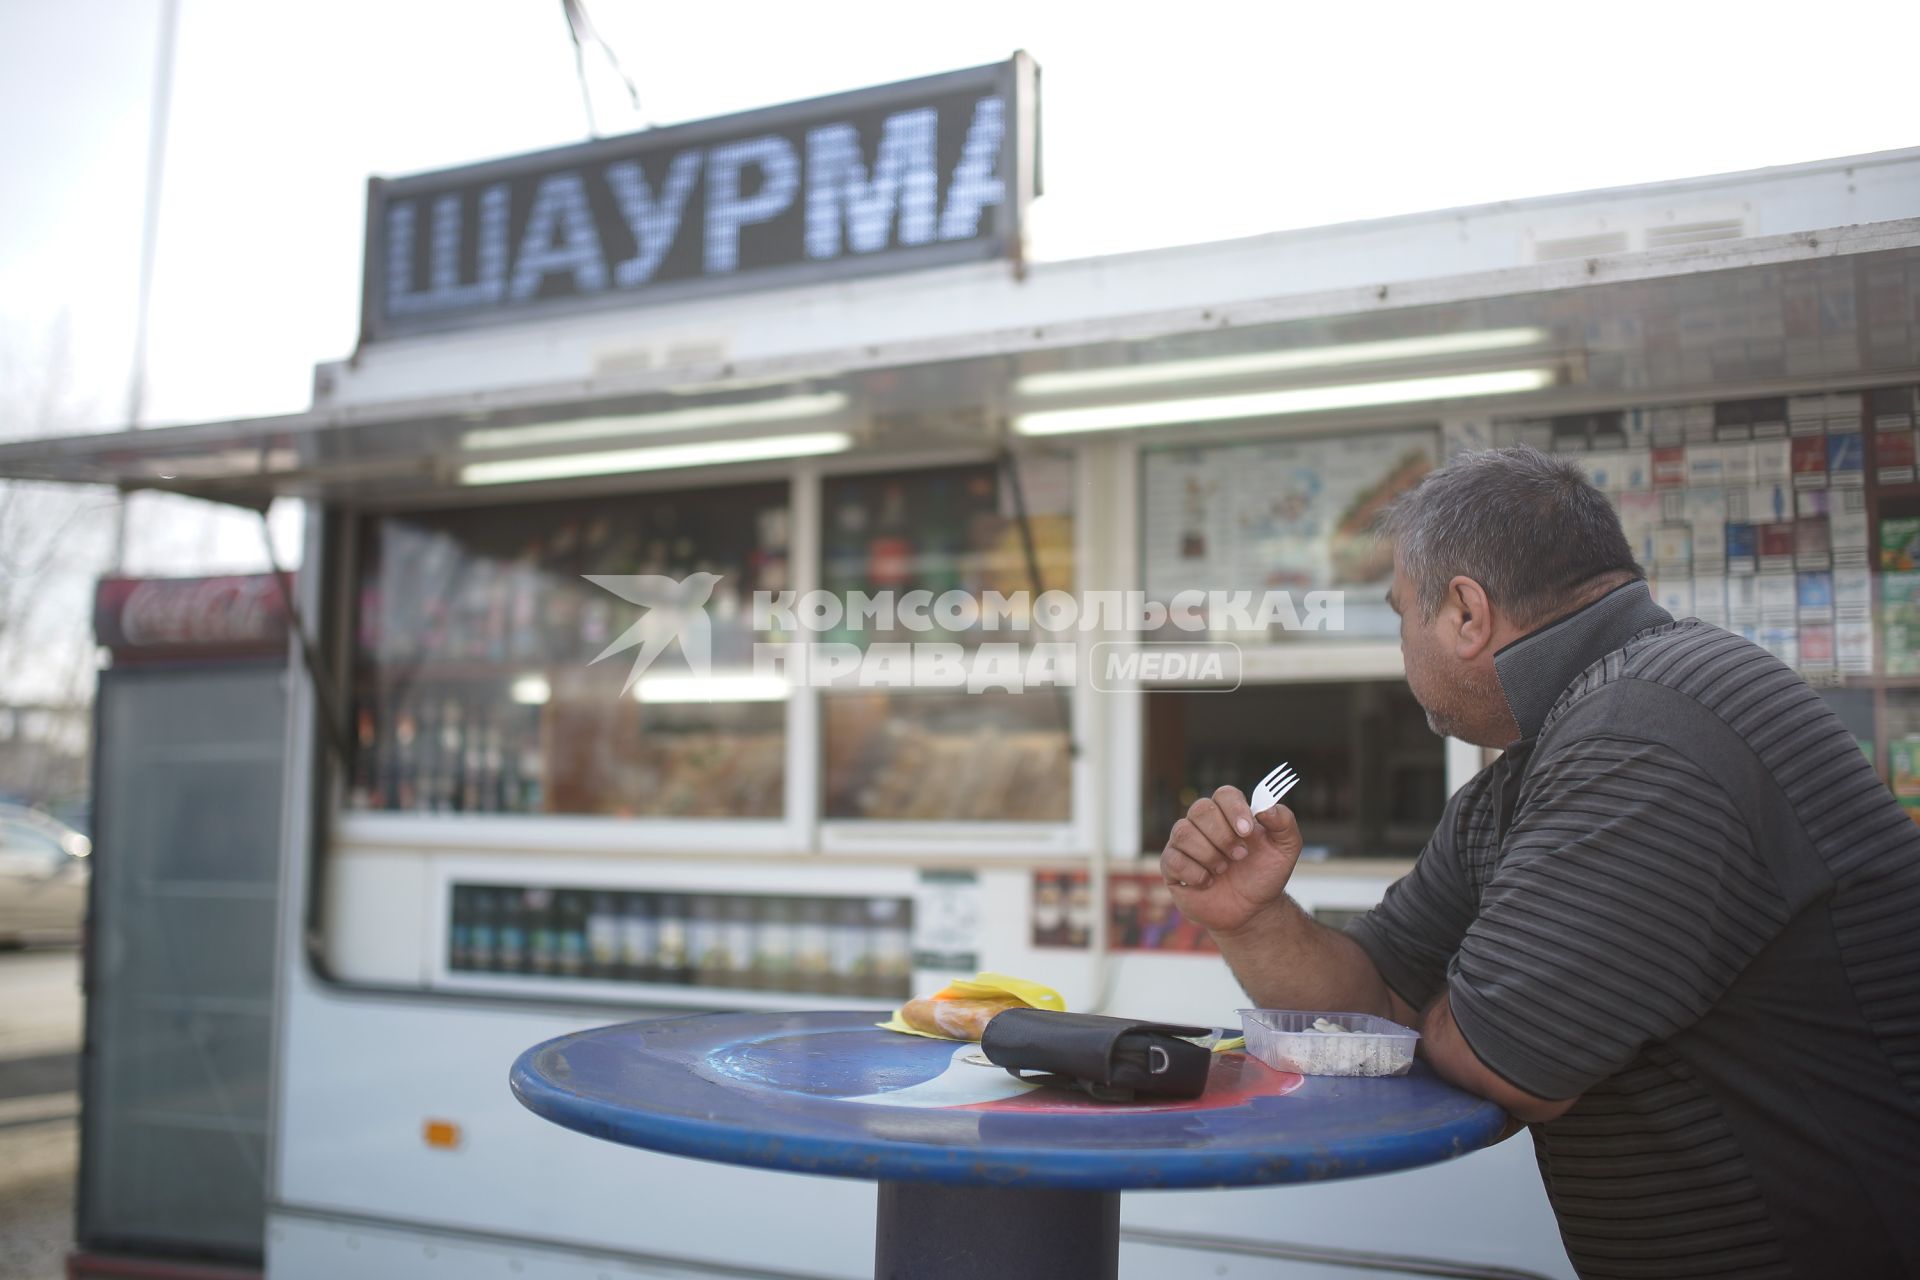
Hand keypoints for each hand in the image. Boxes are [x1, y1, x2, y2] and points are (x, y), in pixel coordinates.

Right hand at [1159, 786, 1303, 934]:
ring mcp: (1185, 843)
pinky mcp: (1172, 866)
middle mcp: (1204, 823)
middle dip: (1223, 836)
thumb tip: (1267, 807)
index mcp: (1230, 813)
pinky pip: (1172, 859)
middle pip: (1200, 810)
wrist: (1251, 911)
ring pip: (1182, 832)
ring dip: (1208, 854)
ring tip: (1224, 870)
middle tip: (1240, 856)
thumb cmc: (1264, 875)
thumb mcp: (1286, 849)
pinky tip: (1208, 882)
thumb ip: (1284, 822)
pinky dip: (1194, 873)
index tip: (1247, 832)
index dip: (1234, 809)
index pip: (1224, 794)